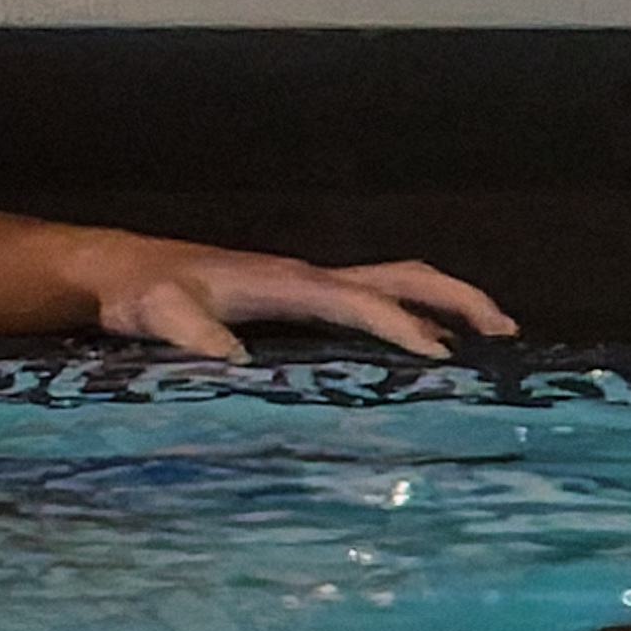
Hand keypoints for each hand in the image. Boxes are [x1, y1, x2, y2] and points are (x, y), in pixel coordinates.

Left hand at [75, 235, 516, 361]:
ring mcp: (308, 285)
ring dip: (445, 306)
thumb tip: (232, 359)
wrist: (124, 271)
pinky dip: (411, 317)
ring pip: (393, 284)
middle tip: (506, 333)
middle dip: (456, 299)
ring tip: (490, 340)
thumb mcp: (160, 313)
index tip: (443, 356)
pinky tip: (425, 350)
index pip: (361, 300)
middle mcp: (309, 276)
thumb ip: (193, 333)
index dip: (402, 326)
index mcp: (288, 282)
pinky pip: (372, 303)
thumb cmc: (144, 292)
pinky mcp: (300, 298)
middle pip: (402, 277)